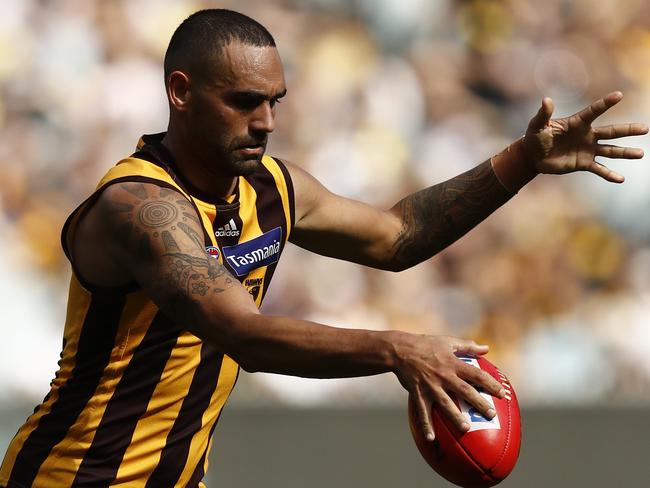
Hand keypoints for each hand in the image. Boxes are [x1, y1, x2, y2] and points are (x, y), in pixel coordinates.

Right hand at [393, 334, 504, 441]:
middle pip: (465, 391)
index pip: (476, 374)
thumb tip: (487, 348)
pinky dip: (426, 425)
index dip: (490, 383)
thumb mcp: (447, 341)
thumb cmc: (426, 344)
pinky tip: (431, 438)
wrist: (400, 350)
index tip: (502, 394)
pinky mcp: (418, 393)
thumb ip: (468, 346)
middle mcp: (444, 375)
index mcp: (453, 363)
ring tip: (466, 428)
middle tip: (491, 415)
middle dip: (479, 403)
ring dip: (456, 417)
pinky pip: (423, 411)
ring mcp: (431, 386)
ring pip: (446, 404)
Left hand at [523, 91, 647, 182]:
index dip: (605, 103)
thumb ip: (543, 114)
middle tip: (645, 129)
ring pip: (610, 150)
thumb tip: (546, 100)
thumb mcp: (537, 125)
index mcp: (577, 123)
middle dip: (627, 130)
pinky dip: (609, 174)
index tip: (619, 95)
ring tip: (640, 154)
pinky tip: (621, 179)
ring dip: (625, 153)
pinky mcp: (583, 163)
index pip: (594, 111)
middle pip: (611, 132)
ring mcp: (587, 150)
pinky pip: (598, 169)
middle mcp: (587, 135)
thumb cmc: (535, 137)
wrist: (533, 157)